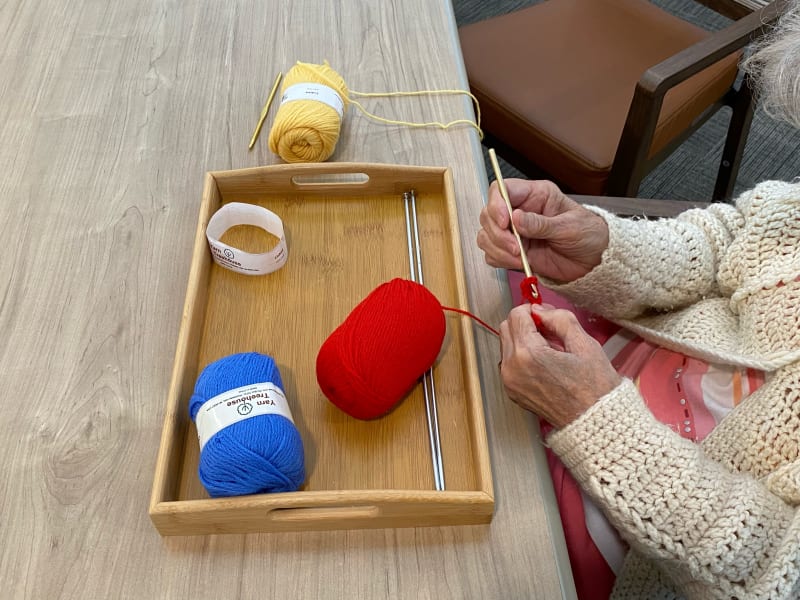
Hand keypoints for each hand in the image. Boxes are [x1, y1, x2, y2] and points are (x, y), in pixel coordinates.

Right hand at [477, 179, 608, 282]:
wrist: (593, 261)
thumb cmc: (587, 235)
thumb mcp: (568, 226)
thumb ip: (540, 223)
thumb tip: (516, 218)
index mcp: (534, 195)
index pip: (501, 189)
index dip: (496, 204)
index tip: (504, 222)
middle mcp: (520, 211)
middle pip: (489, 214)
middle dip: (498, 233)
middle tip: (516, 247)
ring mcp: (515, 232)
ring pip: (486, 235)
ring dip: (497, 248)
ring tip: (519, 257)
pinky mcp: (513, 250)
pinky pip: (492, 253)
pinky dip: (500, 259)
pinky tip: (517, 262)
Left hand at [499, 304, 620, 428]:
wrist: (594, 422)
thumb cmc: (595, 387)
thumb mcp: (583, 344)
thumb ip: (559, 319)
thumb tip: (540, 310)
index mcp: (528, 354)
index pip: (517, 315)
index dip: (533, 311)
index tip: (548, 317)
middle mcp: (512, 368)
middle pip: (506, 327)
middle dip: (525, 324)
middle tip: (550, 332)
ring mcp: (510, 382)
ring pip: (506, 344)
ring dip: (523, 340)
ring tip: (550, 350)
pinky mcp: (512, 391)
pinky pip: (509, 363)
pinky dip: (522, 357)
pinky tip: (545, 364)